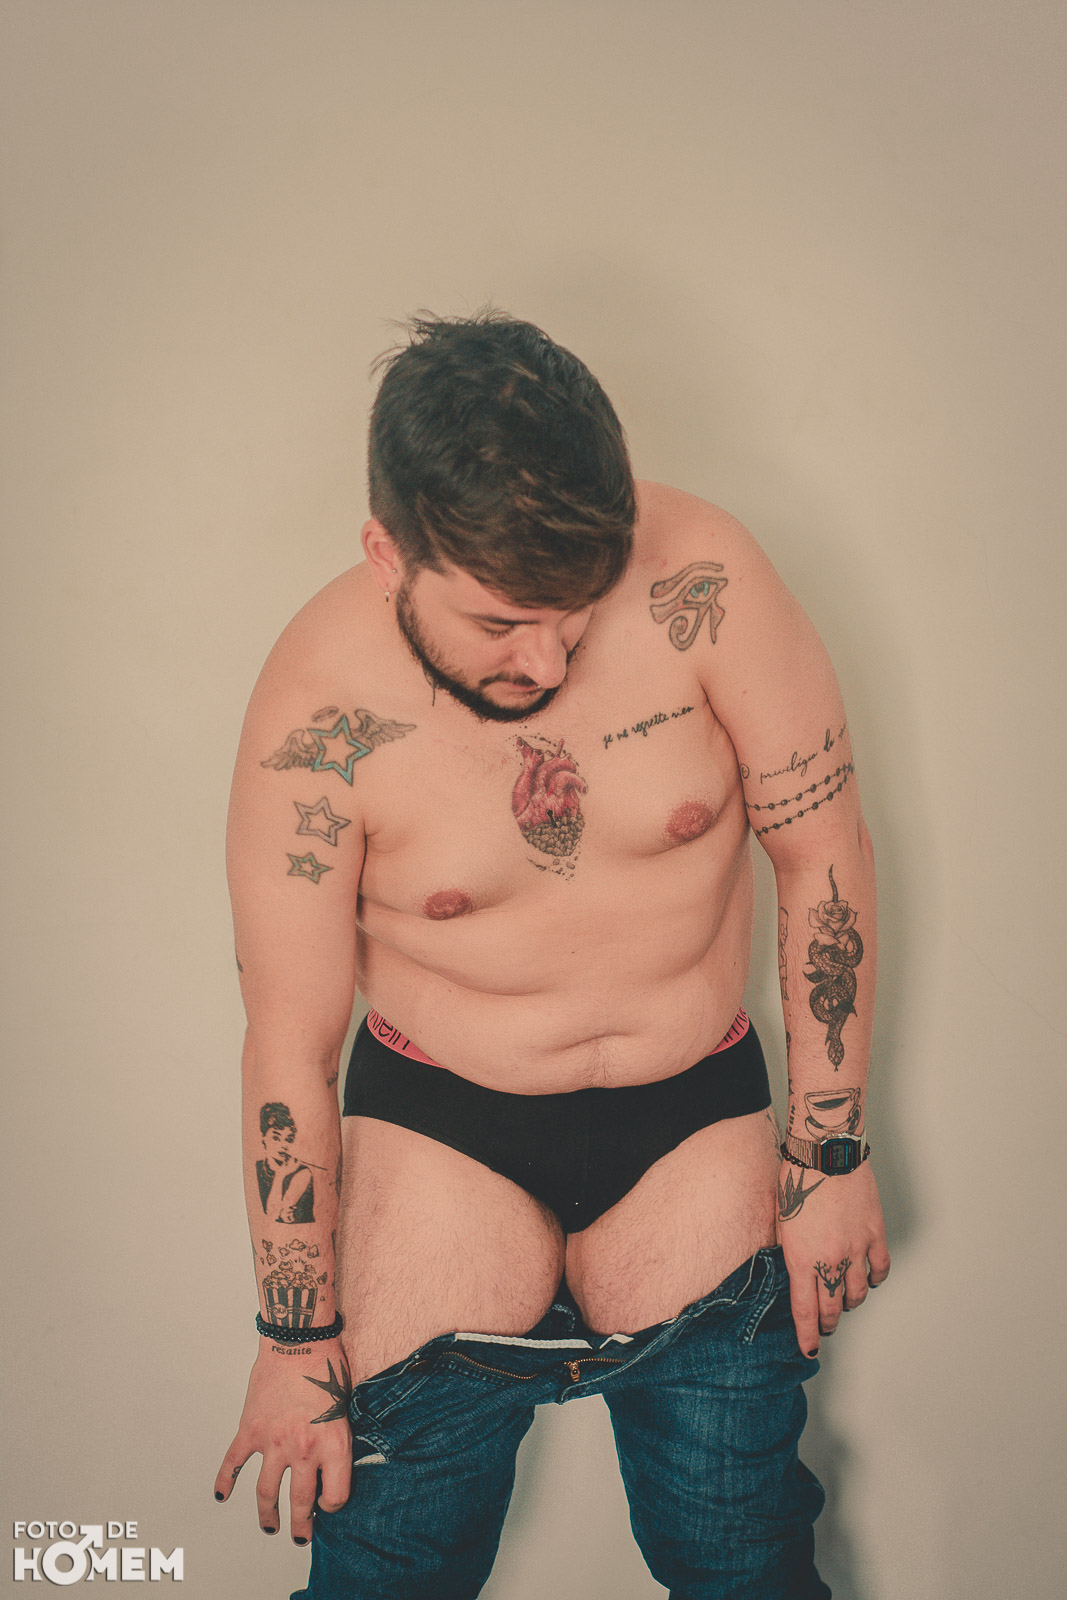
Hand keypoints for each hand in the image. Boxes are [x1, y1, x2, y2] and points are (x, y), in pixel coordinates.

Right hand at [214, 1338, 352, 1543]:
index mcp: (332, 1444)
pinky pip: (233, 1462)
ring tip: (270, 1527)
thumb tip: (331, 1462)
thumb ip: (337, 1438)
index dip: (333, 1505)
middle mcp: (303, 1450)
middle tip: (301, 1537)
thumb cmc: (328, 1366)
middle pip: (302, 1502)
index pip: (335, 1495)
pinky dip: (225, 1481)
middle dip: (302, 1525)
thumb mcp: (346, 1406)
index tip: (330, 1504)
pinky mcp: (251, 1430)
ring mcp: (274, 1442)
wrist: (300, 1339)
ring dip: (268, 1514)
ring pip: (267, 1492)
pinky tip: (221, 1495)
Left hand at [776, 1158, 889, 1357]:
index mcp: (801, 1258)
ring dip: (850, 1301)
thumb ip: (790, 1252)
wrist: (825, 1152)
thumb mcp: (781, 1221)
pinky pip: (879, 1269)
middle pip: (832, 1306)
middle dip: (827, 1321)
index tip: (809, 1349)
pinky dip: (874, 1279)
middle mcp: (830, 1260)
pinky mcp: (874, 1233)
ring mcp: (856, 1248)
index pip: (805, 1310)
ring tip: (844, 1300)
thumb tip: (795, 1273)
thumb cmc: (796, 1179)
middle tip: (825, 1325)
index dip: (808, 1335)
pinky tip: (867, 1279)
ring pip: (857, 1292)